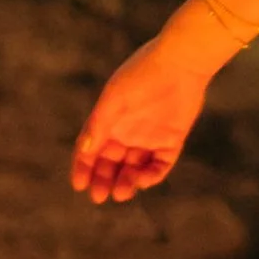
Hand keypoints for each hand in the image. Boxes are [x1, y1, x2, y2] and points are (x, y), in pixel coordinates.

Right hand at [71, 20, 218, 205]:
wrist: (179, 63)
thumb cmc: (140, 75)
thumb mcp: (113, 99)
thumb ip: (98, 126)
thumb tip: (83, 152)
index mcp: (109, 121)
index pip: (91, 150)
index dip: (83, 168)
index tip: (79, 185)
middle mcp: (127, 132)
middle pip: (111, 164)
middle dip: (103, 180)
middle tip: (100, 196)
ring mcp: (149, 137)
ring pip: (134, 168)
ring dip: (126, 182)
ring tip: (121, 193)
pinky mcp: (171, 140)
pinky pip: (159, 165)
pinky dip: (151, 176)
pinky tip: (143, 180)